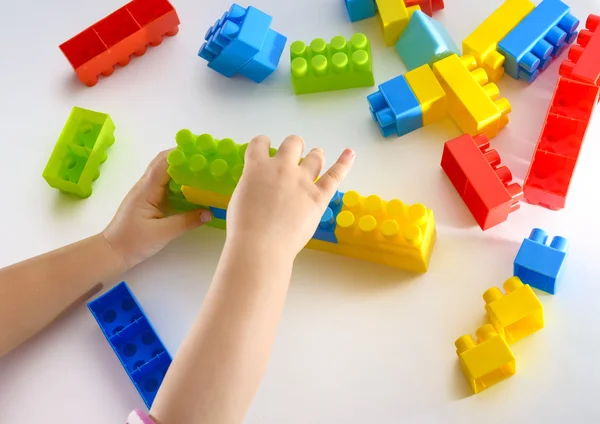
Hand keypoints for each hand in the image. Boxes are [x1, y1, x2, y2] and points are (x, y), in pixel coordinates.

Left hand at [103, 150, 211, 269]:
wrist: (113, 251)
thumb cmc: (133, 241)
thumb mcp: (162, 233)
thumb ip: (186, 222)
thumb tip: (209, 213)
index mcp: (147, 189)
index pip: (164, 164)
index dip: (181, 155)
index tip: (200, 152)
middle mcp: (145, 186)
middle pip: (163, 162)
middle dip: (182, 156)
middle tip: (204, 157)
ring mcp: (146, 191)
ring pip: (164, 171)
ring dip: (180, 166)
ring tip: (201, 167)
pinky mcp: (149, 199)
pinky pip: (165, 183)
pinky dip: (178, 179)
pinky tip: (191, 184)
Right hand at [226, 135, 354, 260]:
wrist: (261, 245)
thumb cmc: (243, 227)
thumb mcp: (240, 197)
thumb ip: (252, 185)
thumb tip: (261, 186)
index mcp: (257, 167)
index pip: (260, 143)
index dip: (262, 144)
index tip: (264, 149)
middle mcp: (282, 168)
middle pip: (293, 143)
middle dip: (293, 147)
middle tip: (292, 156)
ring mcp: (303, 181)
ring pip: (315, 156)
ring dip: (314, 155)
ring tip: (315, 156)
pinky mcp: (319, 196)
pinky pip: (335, 175)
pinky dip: (344, 163)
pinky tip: (350, 153)